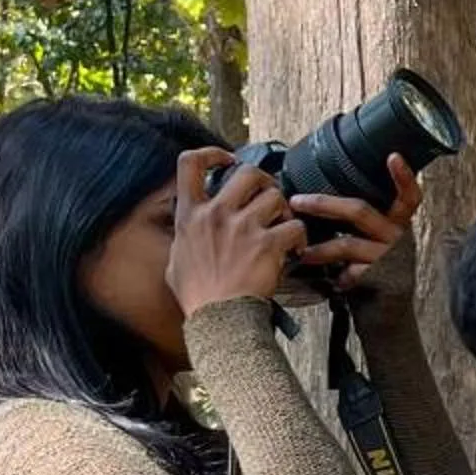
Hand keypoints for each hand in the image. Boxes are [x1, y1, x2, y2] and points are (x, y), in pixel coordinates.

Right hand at [169, 149, 305, 316]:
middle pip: (247, 172)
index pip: (190, 163)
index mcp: (190, 215)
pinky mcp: (268, 244)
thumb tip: (187, 230)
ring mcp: (243, 227)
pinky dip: (300, 236)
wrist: (219, 321)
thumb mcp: (176, 261)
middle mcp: (216, 214)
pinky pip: (295, 226)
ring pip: (276, 196)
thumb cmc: (199, 297)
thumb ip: (184, 238)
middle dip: (264, 181)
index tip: (227, 159)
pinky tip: (294, 249)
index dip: (212, 153)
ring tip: (282, 227)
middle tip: (268, 198)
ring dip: (284, 210)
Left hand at [293, 155, 422, 291]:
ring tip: (301, 251)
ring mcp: (391, 259)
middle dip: (323, 204)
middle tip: (296, 201)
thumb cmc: (373, 275)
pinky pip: (351, 272)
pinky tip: (331, 281)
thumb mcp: (372, 244)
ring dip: (319, 248)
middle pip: (359, 211)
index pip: (408, 196)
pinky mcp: (383, 280)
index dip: (403, 177)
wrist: (388, 317)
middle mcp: (398, 237)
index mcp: (397, 224)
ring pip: (347, 243)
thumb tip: (318, 203)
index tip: (393, 156)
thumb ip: (358, 226)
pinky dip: (336, 276)